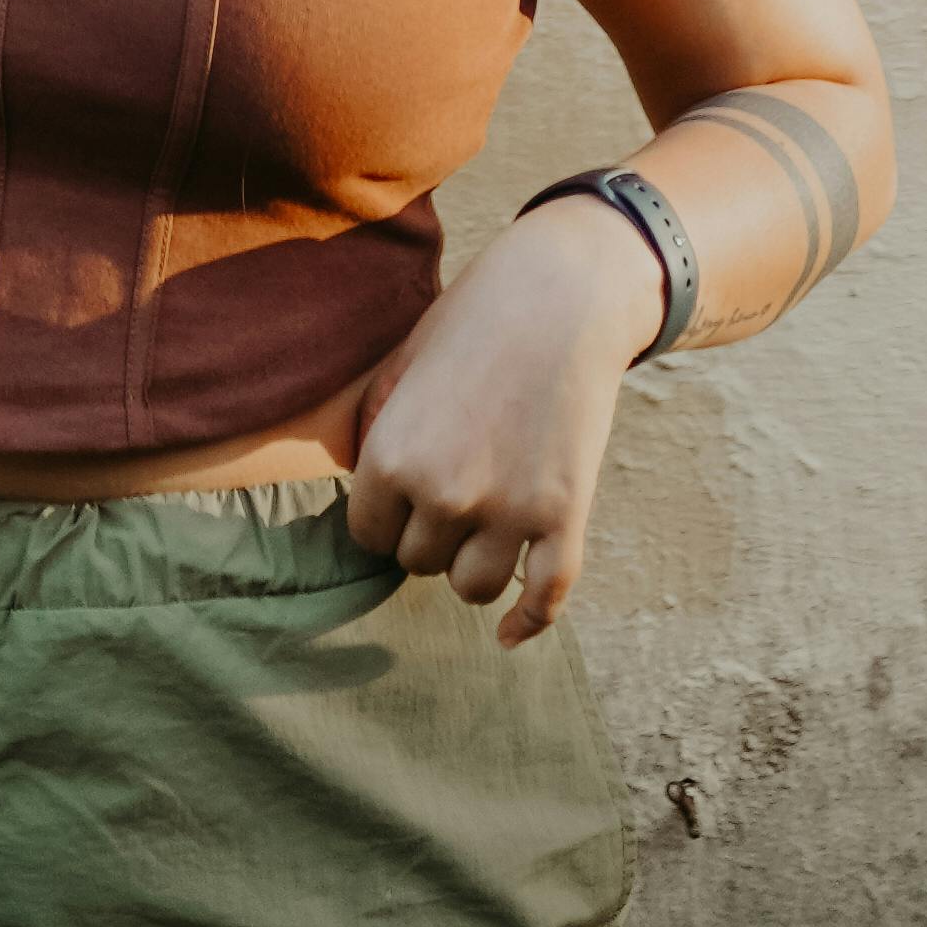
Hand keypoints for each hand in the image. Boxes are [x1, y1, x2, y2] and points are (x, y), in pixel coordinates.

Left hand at [347, 196, 661, 642]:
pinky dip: (527, 622)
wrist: (563, 293)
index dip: (386, 514)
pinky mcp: (565, 516)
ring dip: (473, 564)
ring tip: (483, 525)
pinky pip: (543, 598)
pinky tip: (509, 633)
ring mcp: (509, 511)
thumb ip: (375, 426)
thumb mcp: (403, 361)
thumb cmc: (475, 318)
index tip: (408, 491)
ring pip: (471, 587)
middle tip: (455, 485)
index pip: (368, 535)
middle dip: (430, 532)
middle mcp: (445, 493)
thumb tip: (361, 485)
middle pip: (418, 562)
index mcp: (393, 456)